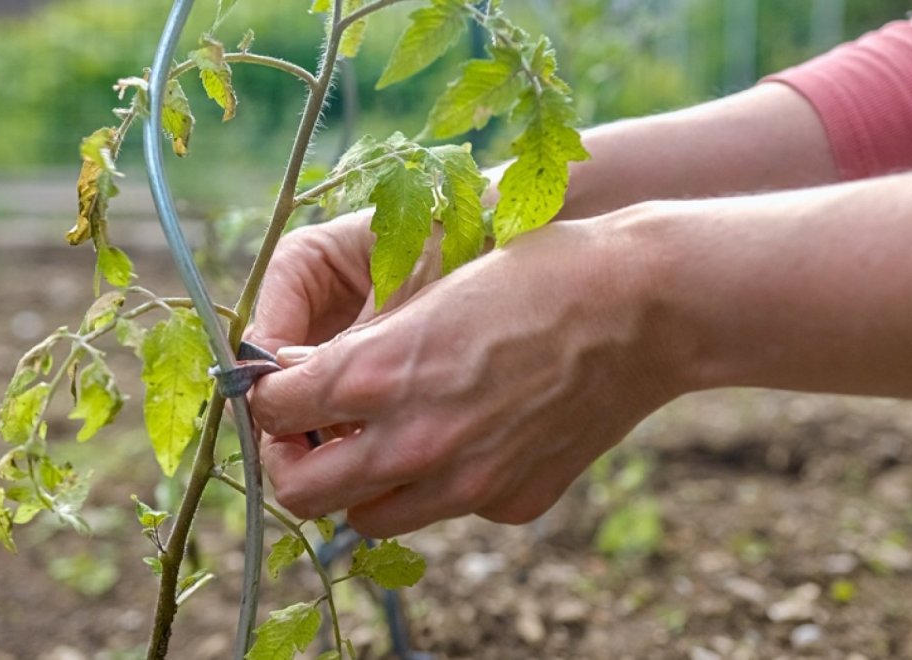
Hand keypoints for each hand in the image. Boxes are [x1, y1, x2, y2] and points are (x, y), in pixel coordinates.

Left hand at [250, 213, 684, 537]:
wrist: (643, 307)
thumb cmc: (538, 275)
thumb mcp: (431, 292)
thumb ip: (362, 350)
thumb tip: (307, 382)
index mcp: (379, 372)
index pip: (273, 412)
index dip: (268, 402)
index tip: (281, 394)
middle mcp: (413, 440)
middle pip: (301, 492)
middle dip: (294, 463)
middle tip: (310, 435)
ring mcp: (465, 484)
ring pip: (367, 519)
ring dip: (359, 485)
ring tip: (383, 440)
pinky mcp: (510, 503)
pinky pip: (446, 512)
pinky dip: (439, 485)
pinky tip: (469, 437)